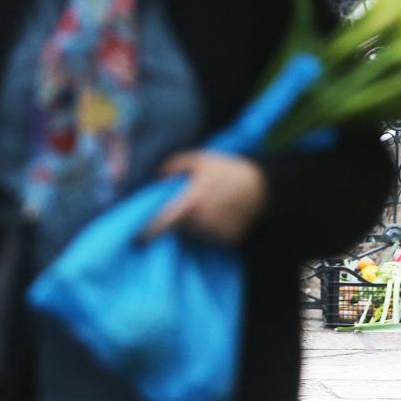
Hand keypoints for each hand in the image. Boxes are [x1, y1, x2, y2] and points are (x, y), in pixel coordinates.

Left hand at [140, 152, 267, 244]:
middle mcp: (203, 222)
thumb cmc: (229, 171)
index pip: (162, 224)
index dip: (146, 233)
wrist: (264, 186)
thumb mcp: (201, 160)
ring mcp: (217, 233)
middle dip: (177, 222)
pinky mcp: (229, 240)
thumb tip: (155, 178)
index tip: (137, 238)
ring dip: (194, 227)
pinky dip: (212, 232)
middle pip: (178, 230)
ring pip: (195, 235)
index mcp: (191, 202)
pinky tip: (220, 216)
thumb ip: (175, 165)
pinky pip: (212, 239)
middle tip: (186, 209)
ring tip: (206, 209)